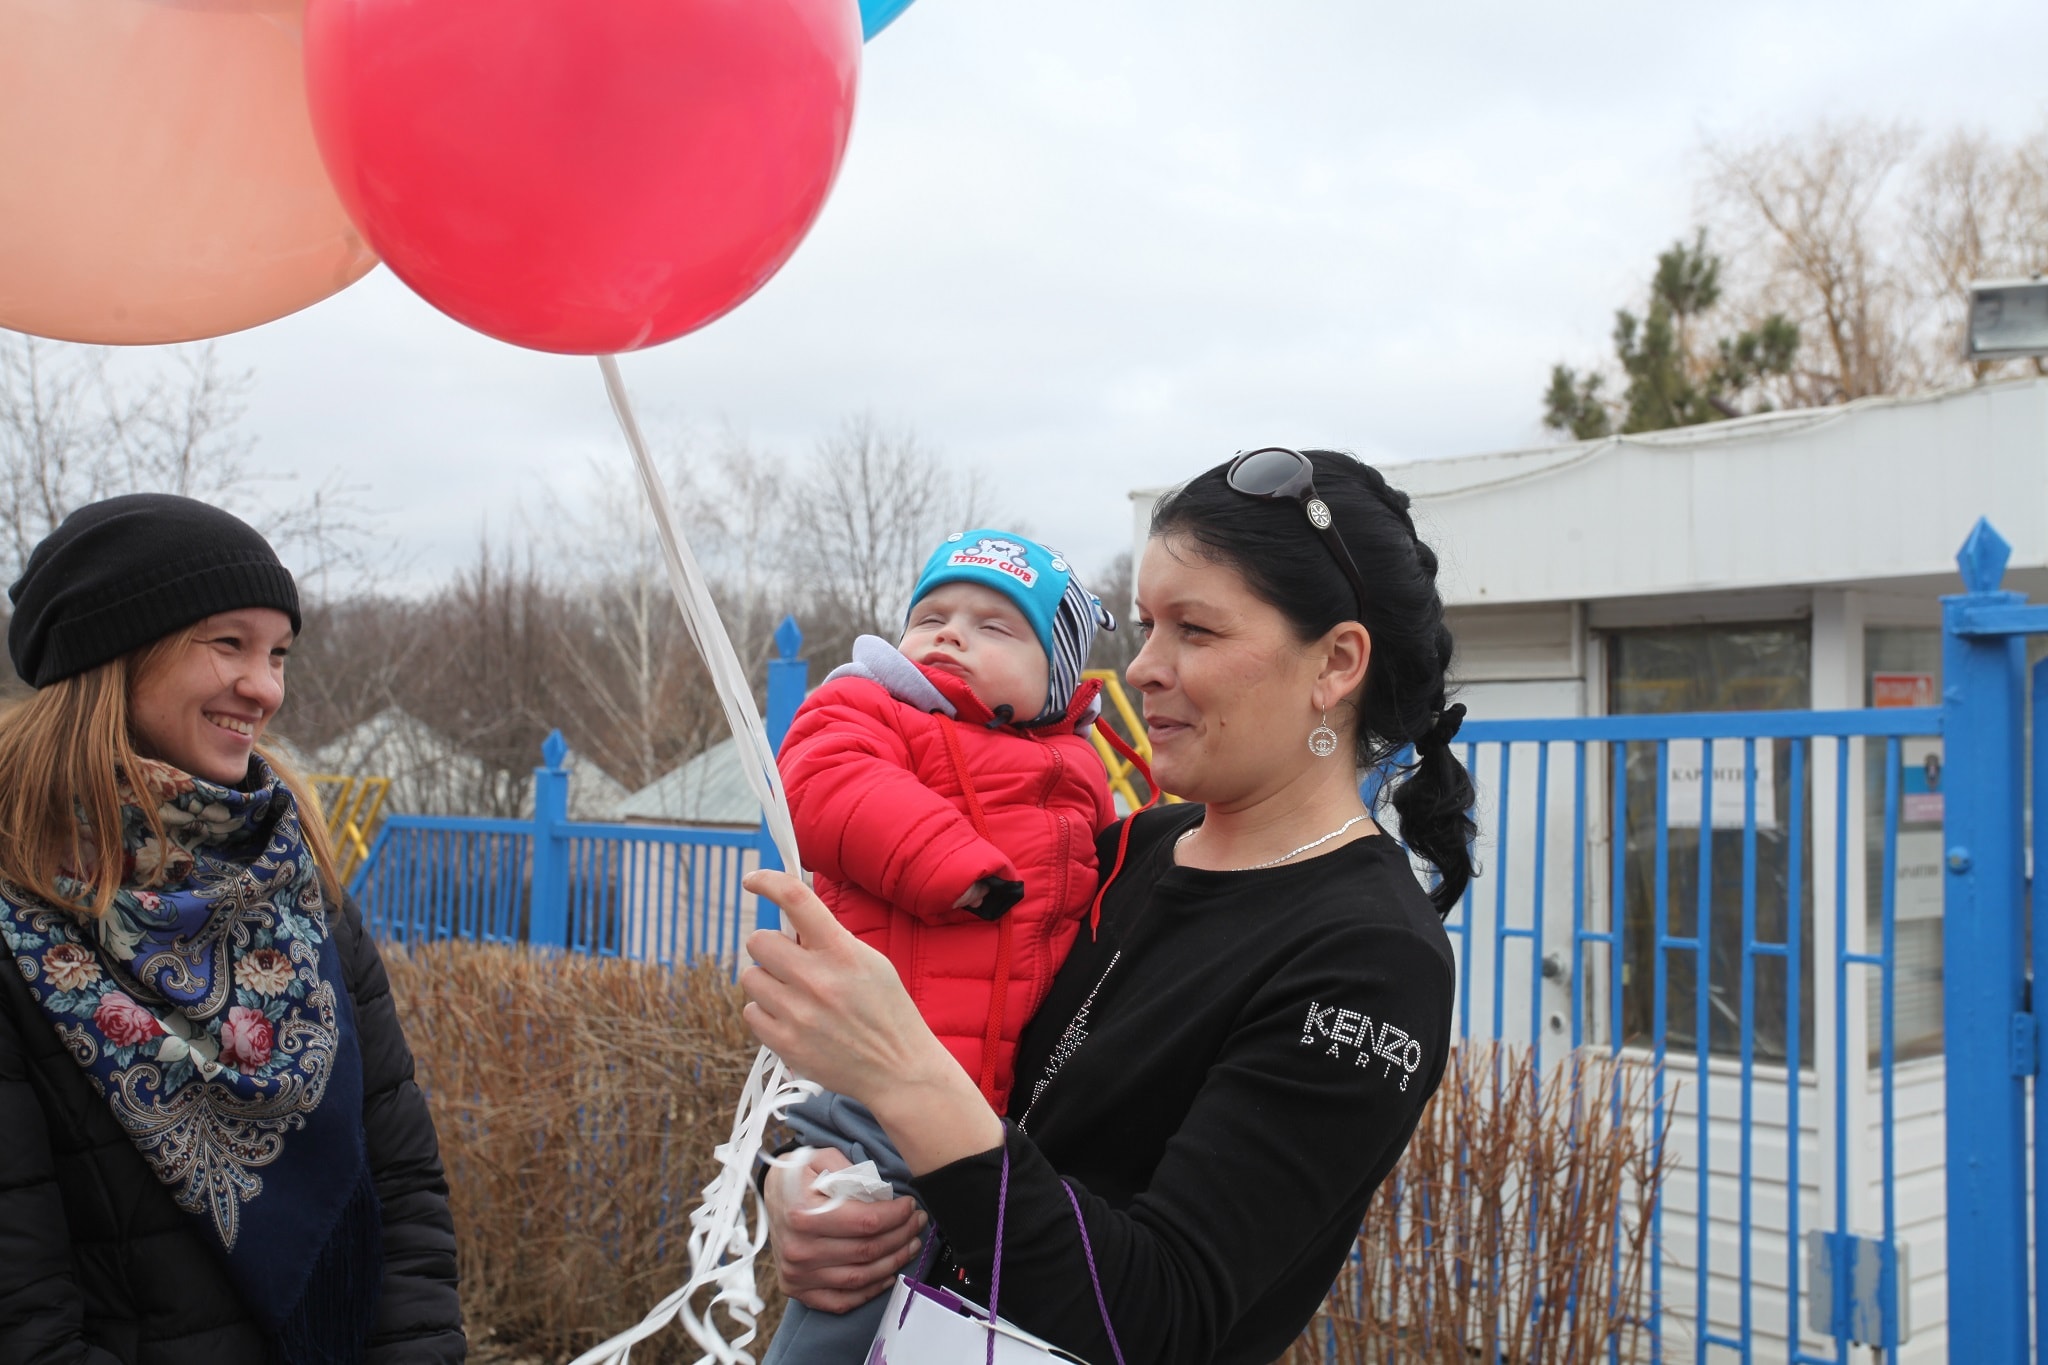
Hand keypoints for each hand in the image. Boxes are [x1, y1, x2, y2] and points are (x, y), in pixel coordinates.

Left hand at [743, 870, 1004, 1173]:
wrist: (898, 1070)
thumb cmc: (887, 1011)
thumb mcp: (871, 962)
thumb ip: (831, 941)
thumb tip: (790, 922)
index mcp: (842, 952)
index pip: (796, 900)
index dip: (768, 882)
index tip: (752, 880)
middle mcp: (817, 980)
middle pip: (759, 941)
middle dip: (771, 948)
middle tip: (790, 962)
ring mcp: (798, 1014)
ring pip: (751, 978)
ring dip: (767, 982)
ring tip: (794, 996)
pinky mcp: (785, 1044)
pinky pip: (751, 1012)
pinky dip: (766, 1013)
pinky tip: (792, 1019)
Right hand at [765, 1145, 927, 1311]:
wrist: (770, 1197)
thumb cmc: (796, 1176)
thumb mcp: (818, 1157)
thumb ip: (848, 1168)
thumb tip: (878, 1190)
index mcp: (803, 1215)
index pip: (866, 1222)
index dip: (896, 1216)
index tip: (910, 1206)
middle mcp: (799, 1249)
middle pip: (867, 1251)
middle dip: (901, 1236)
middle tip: (916, 1222)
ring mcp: (797, 1274)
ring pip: (861, 1278)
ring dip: (893, 1262)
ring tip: (910, 1244)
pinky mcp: (798, 1289)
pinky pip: (842, 1300)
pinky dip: (870, 1291)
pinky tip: (888, 1274)